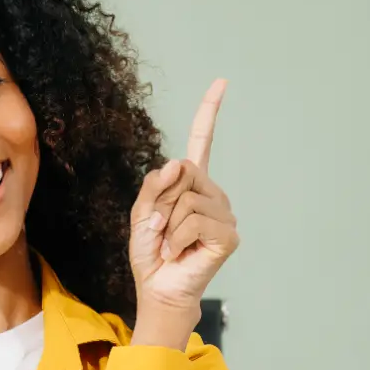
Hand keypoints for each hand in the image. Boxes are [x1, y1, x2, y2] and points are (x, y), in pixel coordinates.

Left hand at [129, 79, 239, 343]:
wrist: (158, 287)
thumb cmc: (151, 253)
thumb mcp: (141, 213)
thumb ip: (154, 185)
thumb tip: (178, 162)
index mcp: (192, 185)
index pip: (203, 142)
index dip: (210, 112)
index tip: (221, 82)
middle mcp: (213, 194)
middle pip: (185, 172)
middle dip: (162, 201)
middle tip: (160, 229)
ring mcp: (224, 214)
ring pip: (186, 199)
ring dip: (167, 225)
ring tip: (170, 244)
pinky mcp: (228, 234)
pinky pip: (192, 220)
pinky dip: (176, 239)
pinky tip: (179, 253)